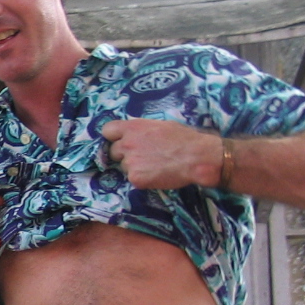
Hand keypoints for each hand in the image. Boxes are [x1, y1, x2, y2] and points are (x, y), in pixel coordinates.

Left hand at [100, 118, 223, 190]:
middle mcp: (126, 144)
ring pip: (124, 166)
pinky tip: (157, 174)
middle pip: (113, 151)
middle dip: (124, 154)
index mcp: (132, 128)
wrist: (197, 157)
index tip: (120, 141)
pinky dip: (143, 179)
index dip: (113, 137)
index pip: (107, 131)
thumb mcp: (160, 126)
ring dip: (134, 167)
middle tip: (142, 156)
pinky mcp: (135, 178)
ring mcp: (129, 162)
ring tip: (154, 165)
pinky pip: (133, 179)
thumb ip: (142, 130)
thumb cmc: (184, 138)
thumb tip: (136, 134)